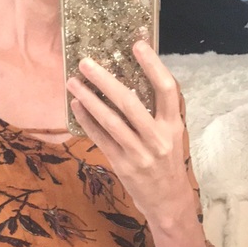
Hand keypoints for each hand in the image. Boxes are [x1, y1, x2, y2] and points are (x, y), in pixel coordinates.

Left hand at [66, 41, 193, 224]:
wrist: (168, 202)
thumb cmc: (168, 165)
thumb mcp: (172, 137)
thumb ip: (158, 114)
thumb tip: (134, 82)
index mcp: (174, 126)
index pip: (167, 89)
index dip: (153, 65)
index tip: (137, 44)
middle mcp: (158, 138)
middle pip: (130, 102)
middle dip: (106, 80)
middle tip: (86, 62)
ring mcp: (139, 153)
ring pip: (111, 121)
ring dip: (89, 99)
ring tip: (73, 82)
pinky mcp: (122, 165)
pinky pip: (101, 139)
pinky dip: (87, 121)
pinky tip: (76, 106)